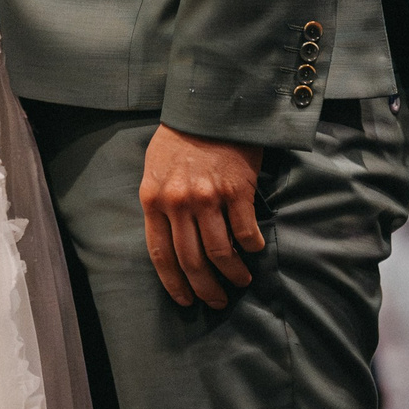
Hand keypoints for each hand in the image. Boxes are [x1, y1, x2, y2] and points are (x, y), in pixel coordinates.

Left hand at [139, 124, 265, 308]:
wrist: (210, 107)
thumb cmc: (180, 139)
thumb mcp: (155, 169)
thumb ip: (159, 203)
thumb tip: (169, 239)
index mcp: (153, 199)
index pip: (160, 254)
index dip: (173, 283)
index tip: (185, 300)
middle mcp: (178, 202)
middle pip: (191, 261)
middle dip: (205, 289)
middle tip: (217, 301)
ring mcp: (208, 197)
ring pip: (221, 253)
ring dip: (233, 274)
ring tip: (241, 280)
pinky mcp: (237, 190)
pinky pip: (246, 232)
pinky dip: (252, 247)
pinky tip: (255, 250)